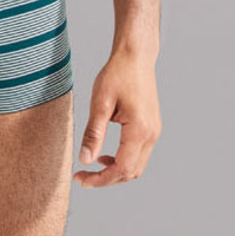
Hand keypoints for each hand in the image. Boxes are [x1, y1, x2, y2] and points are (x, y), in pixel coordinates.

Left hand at [73, 48, 160, 186]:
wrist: (136, 56)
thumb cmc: (117, 74)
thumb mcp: (100, 103)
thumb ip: (94, 134)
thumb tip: (85, 160)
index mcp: (140, 130)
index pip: (121, 169)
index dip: (100, 179)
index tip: (80, 178)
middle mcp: (151, 134)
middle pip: (131, 173)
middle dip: (106, 179)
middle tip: (82, 176)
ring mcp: (154, 131)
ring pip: (137, 166)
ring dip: (115, 170)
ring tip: (92, 165)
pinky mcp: (152, 127)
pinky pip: (139, 154)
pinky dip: (123, 160)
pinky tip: (106, 154)